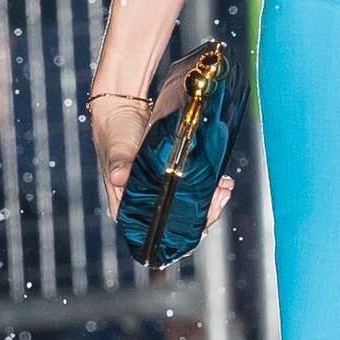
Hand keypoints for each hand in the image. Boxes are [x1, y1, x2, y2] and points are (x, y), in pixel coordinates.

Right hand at [88, 90, 235, 233]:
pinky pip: (189, 188)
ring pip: (186, 206)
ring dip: (208, 199)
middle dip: (203, 212)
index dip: (182, 228)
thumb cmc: (114, 131)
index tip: (203, 215)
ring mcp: (157, 190)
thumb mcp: (118, 148)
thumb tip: (119, 177)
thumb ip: (120, 162)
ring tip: (225, 187)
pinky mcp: (168, 176)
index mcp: (126, 205)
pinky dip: (206, 186)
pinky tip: (220, 179)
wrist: (121, 109)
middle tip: (221, 195)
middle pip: (176, 221)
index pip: (156, 230)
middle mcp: (143, 202)